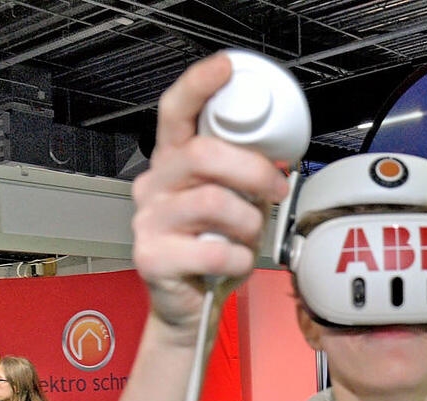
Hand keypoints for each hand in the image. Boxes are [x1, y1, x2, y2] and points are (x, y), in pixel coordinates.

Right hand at [130, 53, 291, 339]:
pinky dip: (238, 259)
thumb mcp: (233, 206)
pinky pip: (212, 251)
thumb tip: (278, 158)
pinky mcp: (152, 257)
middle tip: (275, 188)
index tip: (225, 68)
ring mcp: (148, 221)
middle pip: (203, 155)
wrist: (189, 306)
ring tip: (248, 237)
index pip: (176, 112)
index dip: (198, 85)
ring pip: (213, 202)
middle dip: (252, 170)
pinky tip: (234, 263)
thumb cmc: (210, 252)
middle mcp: (154, 185)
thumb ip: (246, 178)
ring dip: (247, 223)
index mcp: (173, 163)